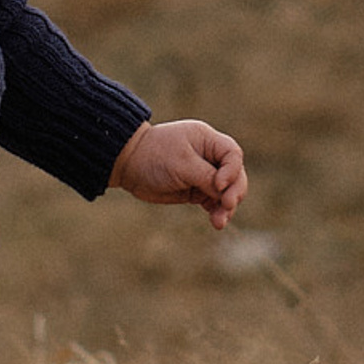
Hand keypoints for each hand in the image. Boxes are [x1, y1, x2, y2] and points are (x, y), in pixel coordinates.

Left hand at [109, 119, 247, 229]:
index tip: (218, 185)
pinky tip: (216, 222)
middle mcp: (210, 157)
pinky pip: (214, 202)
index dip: (232, 171)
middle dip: (234, 192)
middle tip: (226, 205)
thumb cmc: (154, 156)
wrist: (128, 164)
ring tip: (220, 222)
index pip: (233, 155)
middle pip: (235, 175)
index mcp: (209, 141)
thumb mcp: (182, 164)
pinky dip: (217, 212)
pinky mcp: (196, 190)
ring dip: (226, 207)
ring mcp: (204, 175)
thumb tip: (225, 193)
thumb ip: (206, 177)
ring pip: (226, 192)